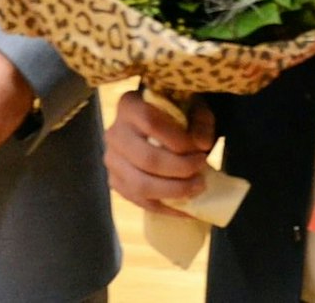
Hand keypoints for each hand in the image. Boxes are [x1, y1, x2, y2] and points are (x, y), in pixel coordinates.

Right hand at [104, 90, 215, 210]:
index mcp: (129, 106)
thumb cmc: (175, 114)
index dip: (179, 141)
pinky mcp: (116, 182)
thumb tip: (202, 145)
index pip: (151, 123)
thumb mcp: (193, 108)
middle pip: (146, 159)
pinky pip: (140, 202)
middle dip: (180, 170)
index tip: (202, 150)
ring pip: (140, 185)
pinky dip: (166, 208)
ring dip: (174, 191)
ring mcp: (112, 160)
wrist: (155, 124)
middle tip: (202, 172)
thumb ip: (201, 122)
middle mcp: (114, 133)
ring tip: (197, 188)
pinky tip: (188, 209)